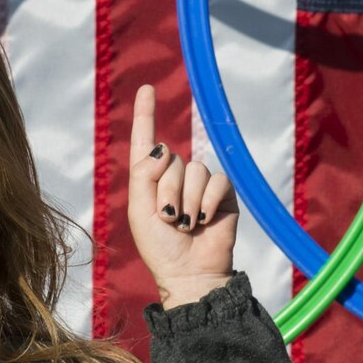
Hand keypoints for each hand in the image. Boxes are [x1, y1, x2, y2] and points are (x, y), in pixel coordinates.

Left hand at [127, 84, 238, 307]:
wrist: (190, 274)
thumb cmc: (160, 248)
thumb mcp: (140, 211)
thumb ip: (143, 176)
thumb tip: (162, 147)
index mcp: (150, 180)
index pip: (146, 141)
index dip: (145, 114)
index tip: (147, 88)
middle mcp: (175, 178)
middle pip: (171, 158)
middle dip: (167, 190)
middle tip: (170, 220)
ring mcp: (200, 185)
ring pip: (194, 169)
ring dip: (187, 200)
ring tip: (186, 225)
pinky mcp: (223, 194)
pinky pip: (216, 180)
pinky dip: (207, 200)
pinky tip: (204, 220)